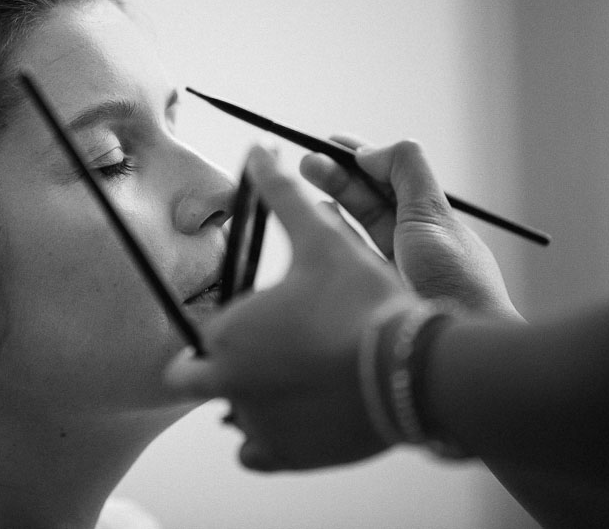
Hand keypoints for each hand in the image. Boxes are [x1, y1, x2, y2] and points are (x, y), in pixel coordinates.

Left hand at [166, 144, 425, 469]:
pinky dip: (271, 436)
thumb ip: (281, 196)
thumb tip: (257, 151)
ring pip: (235, 414)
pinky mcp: (284, 458)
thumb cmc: (362, 303)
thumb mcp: (322, 240)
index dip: (225, 328)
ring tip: (301, 377)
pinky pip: (257, 453)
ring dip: (254, 398)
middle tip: (269, 353)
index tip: (257, 324)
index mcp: (226, 336)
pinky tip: (301, 411)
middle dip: (225, 366)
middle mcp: (227, 386)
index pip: (197, 338)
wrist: (412, 371)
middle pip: (201, 379)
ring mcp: (255, 427)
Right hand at [303, 136, 517, 319]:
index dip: (361, 157)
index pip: (392, 178)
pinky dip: (328, 236)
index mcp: (432, 221)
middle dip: (338, 176)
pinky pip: (345, 258)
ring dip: (330, 201)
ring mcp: (391, 273)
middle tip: (306, 160)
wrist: (457, 352)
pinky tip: (314, 221)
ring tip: (302, 183)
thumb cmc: (453, 283)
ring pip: (355, 227)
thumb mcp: (432, 214)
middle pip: (370, 200)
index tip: (330, 142)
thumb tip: (369, 151)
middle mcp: (412, 245)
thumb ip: (405, 170)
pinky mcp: (370, 298)